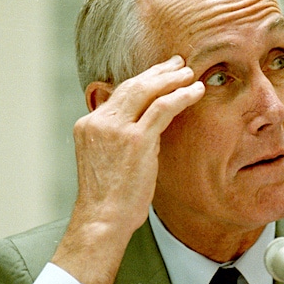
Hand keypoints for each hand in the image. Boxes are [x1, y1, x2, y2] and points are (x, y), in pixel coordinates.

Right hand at [52, 56, 204, 283]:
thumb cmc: (109, 198)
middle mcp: (99, 121)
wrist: (102, 219)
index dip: (142, 81)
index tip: (159, 75)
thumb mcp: (106, 161)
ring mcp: (115, 129)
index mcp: (88, 125)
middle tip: (177, 63)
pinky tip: (195, 91)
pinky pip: (161, 108)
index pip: (119, 94)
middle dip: (158, 72)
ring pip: (146, 91)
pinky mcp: (135, 140)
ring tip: (189, 73)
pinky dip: (180, 96)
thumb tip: (145, 126)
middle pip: (131, 86)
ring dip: (171, 79)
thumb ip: (120, 138)